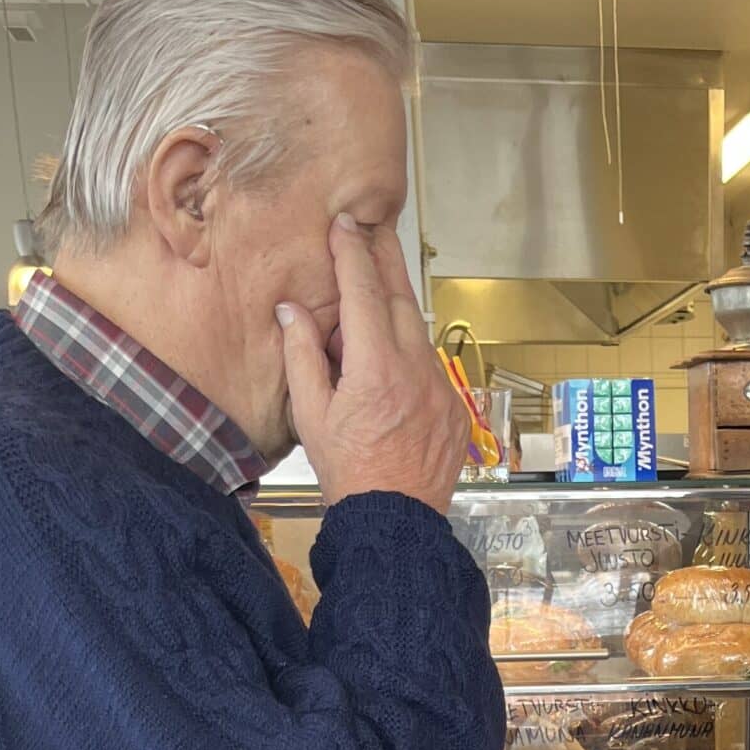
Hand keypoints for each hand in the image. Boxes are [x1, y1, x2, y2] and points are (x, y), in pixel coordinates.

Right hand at [277, 216, 468, 514]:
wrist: (395, 524)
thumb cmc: (349, 474)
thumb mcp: (311, 416)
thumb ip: (301, 356)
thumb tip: (293, 311)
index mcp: (375, 367)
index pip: (364, 289)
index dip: (351, 251)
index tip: (344, 225)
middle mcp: (415, 371)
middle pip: (400, 296)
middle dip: (384, 259)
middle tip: (372, 229)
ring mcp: (441, 389)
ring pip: (419, 331)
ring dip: (397, 309)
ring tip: (375, 297)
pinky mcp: (456, 409)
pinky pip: (431, 366)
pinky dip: (412, 354)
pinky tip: (393, 361)